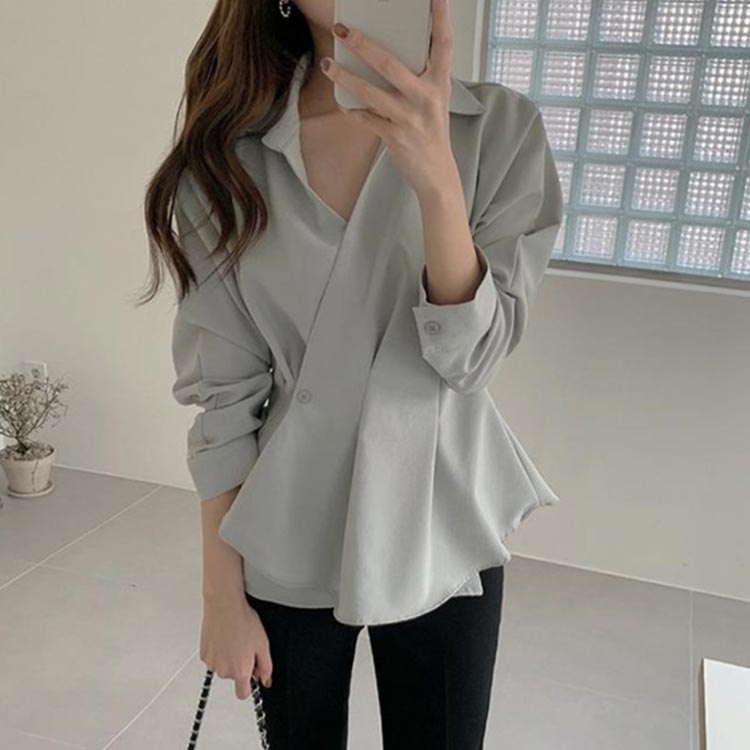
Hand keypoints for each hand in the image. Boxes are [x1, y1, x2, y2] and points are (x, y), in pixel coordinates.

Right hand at [201, 593, 272, 699]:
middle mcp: (224, 671)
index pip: (242, 694)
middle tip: (245, 647)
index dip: (249, 684)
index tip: (252, 673)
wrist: (224, 606)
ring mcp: (212, 663)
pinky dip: (219, 652)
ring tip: (235, 639)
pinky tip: (224, 638)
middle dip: (240, 666)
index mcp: (240, 671)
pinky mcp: (204, 654)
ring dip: (229, 659)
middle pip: (234, 677)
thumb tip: (265, 679)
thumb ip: (266, 666)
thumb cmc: (244, 622)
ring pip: (223, 667)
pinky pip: (213, 659)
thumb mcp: (263, 644)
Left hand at [323, 0, 460, 199]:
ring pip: (371, 93)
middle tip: (343, 29)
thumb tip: (383, 52)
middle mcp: (427, 99)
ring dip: (345, 78)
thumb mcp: (433, 99)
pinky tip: (342, 102)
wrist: (437, 174)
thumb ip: (419, 76)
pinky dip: (352, 110)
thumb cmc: (431, 130)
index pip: (443, 45)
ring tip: (327, 64)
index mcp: (440, 83)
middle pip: (391, 65)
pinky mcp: (396, 138)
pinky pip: (367, 119)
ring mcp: (410, 119)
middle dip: (363, 45)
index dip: (440, 18)